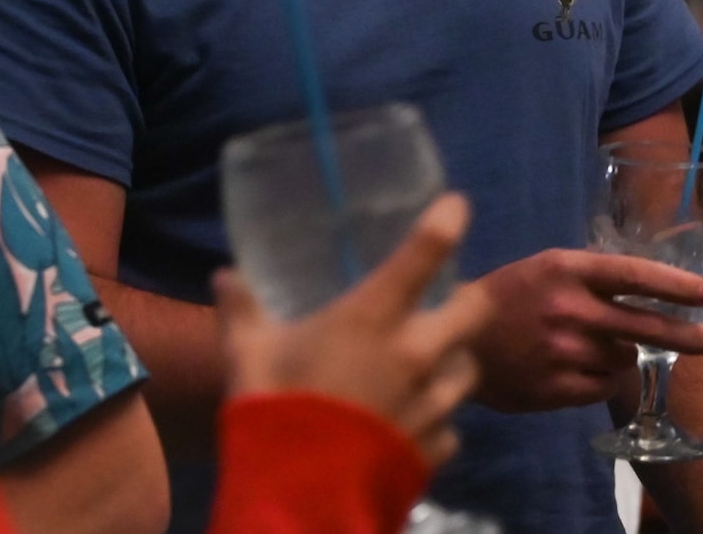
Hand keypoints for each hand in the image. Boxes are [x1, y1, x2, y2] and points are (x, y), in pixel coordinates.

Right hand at [213, 193, 490, 468]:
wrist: (296, 496)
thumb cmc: (273, 410)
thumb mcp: (248, 355)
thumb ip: (242, 312)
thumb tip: (226, 276)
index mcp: (375, 318)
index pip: (428, 251)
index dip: (449, 220)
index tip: (455, 207)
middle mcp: (417, 353)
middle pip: (476, 310)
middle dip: (470, 301)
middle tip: (451, 300)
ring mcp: (433, 403)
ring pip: (468, 369)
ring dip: (454, 363)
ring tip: (431, 366)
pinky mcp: (437, 447)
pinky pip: (451, 426)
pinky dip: (437, 420)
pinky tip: (413, 423)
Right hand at [469, 249, 702, 411]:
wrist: (454, 344)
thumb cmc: (507, 297)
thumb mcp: (548, 268)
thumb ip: (593, 276)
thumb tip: (651, 286)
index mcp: (567, 270)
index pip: (633, 275)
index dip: (673, 285)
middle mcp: (569, 309)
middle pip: (642, 325)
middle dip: (684, 334)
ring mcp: (563, 352)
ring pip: (622, 358)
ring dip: (620, 354)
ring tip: (590, 346)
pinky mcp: (556, 389)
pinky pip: (602, 387)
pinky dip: (600, 379)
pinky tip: (577, 368)